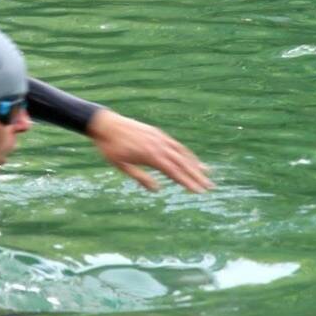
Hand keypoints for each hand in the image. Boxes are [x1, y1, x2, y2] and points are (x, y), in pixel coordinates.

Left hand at [86, 109, 213, 191]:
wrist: (105, 124)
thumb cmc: (110, 147)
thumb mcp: (121, 165)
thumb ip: (140, 177)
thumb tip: (157, 189)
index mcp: (150, 155)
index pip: (173, 172)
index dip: (187, 182)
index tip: (199, 191)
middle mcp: (158, 145)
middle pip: (182, 163)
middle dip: (197, 176)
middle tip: (210, 187)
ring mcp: (159, 138)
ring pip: (182, 153)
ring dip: (195, 164)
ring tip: (208, 174)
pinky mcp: (157, 133)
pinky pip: (175, 144)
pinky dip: (185, 153)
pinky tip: (191, 159)